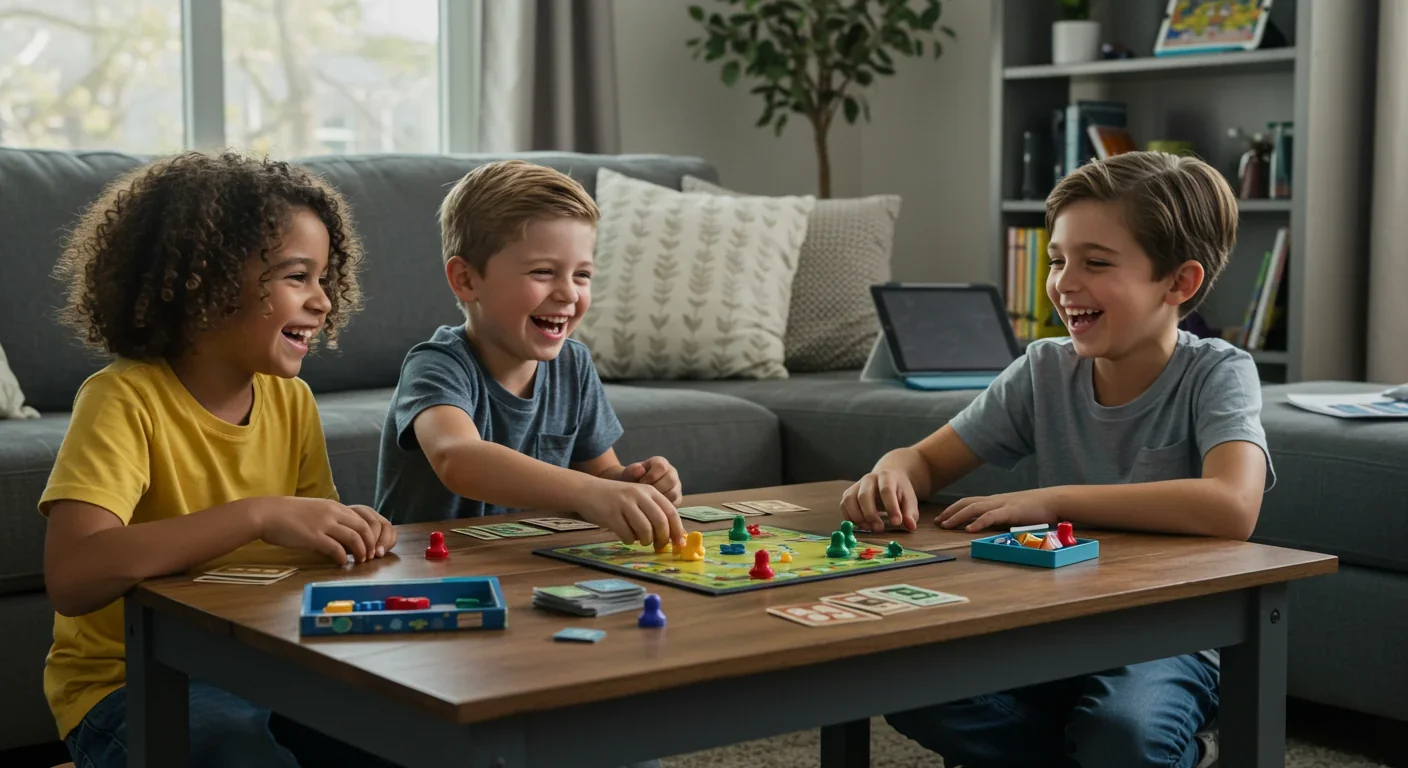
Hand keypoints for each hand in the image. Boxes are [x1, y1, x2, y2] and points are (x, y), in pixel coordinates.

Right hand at [256, 498, 393, 564]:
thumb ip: (329, 518)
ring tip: (361, 561)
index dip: (370, 533)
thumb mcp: (314, 510)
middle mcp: (332, 513)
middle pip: (363, 528)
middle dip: (370, 543)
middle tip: (370, 555)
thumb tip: (340, 532)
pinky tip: (342, 563)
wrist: (267, 513)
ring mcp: (323, 524)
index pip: (362, 518)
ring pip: (354, 538)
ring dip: (361, 552)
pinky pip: (336, 549)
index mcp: (333, 506)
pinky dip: (343, 557)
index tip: (371, 544)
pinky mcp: (314, 537)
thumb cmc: (287, 514)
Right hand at [581, 479, 684, 548]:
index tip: (679, 544)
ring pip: (645, 530)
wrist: (586, 491)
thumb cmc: (616, 499)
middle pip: (660, 522)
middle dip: (662, 538)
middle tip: (659, 546)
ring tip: (641, 540)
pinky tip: (626, 536)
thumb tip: (672, 536)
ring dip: (646, 540)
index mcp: (649, 491)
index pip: (671, 512)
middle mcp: (639, 495)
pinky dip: (630, 540)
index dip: (677, 530)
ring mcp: (624, 504)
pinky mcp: (611, 515)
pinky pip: (627, 535)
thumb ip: (653, 512)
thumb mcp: (637, 498)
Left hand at [617, 456, 682, 503]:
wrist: (632, 491)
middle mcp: (672, 473)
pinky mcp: (677, 500)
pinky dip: (663, 507)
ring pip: (673, 494)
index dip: (651, 475)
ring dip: (659, 499)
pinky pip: (674, 505)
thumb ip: (632, 471)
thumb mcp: (628, 475)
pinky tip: (652, 508)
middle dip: (656, 488)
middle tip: (645, 494)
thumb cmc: (631, 481)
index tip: (641, 482)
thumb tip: (640, 470)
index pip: (661, 466)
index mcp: (661, 463)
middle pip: (671, 480)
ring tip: (648, 501)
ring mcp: (676, 487)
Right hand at [840, 469, 919, 532]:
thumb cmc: (899, 491)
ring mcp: (856, 485)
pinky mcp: (848, 494)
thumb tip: (911, 526)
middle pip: (864, 495)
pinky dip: (850, 518)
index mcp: (886, 476)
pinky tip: (862, 525)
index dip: (891, 507)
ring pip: (850, 500)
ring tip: (870, 527)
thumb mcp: (909, 499)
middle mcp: (869, 479)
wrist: (887, 478)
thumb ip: (910, 512)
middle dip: (871, 514)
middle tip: (880, 529)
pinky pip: (844, 506)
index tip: (897, 523)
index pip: (886, 490)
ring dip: (858, 517)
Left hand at [937, 489, 1060, 531]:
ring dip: (958, 517)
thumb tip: (989, 526)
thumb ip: (1001, 516)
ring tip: (946, 525)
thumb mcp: (1014, 511)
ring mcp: (1003, 505)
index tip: (942, 518)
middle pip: (966, 503)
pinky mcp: (1011, 512)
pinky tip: (969, 529)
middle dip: (950, 512)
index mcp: (995, 500)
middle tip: (937, 522)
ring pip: (974, 508)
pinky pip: (991, 516)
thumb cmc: (1036, 507)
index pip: (969, 502)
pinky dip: (978, 522)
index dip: (954, 509)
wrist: (1054, 500)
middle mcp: (995, 500)